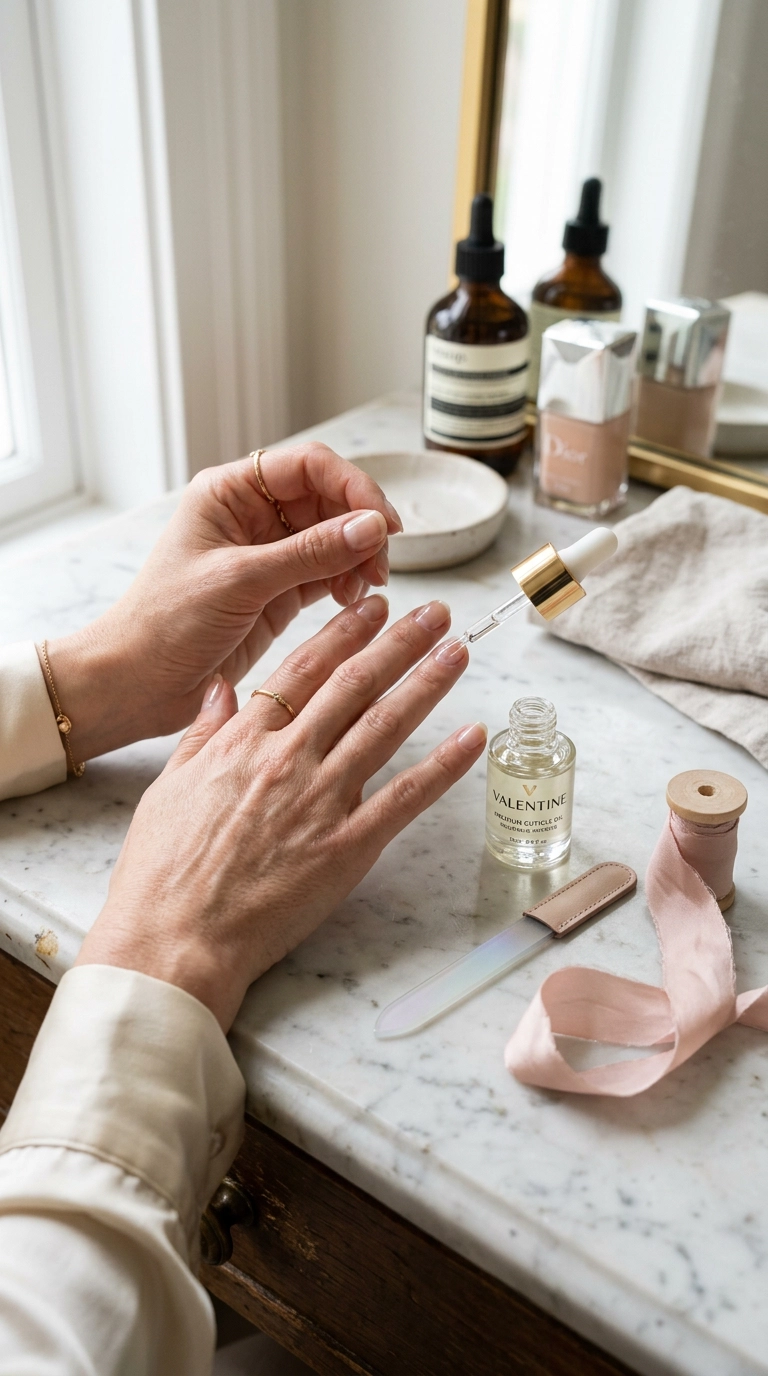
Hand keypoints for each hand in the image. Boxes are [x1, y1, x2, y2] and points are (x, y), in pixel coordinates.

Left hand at [44, 444, 401, 760]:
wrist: (138, 682)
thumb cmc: (166, 623)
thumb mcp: (241, 581)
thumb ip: (310, 553)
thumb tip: (372, 527)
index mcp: (230, 492)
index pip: (309, 466)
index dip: (353, 486)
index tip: (384, 522)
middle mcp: (251, 514)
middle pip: (329, 499)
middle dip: (361, 527)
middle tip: (381, 563)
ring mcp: (267, 553)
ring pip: (334, 537)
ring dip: (358, 557)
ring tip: (366, 587)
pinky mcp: (278, 590)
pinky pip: (327, 572)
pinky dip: (347, 582)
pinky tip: (353, 599)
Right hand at [76, 596, 485, 1030]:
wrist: (174, 936)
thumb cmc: (162, 870)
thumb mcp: (170, 785)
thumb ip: (203, 732)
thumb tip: (221, 688)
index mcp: (244, 741)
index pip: (305, 669)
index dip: (345, 633)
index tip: (374, 605)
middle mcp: (288, 759)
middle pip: (354, 685)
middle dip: (399, 642)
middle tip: (435, 613)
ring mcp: (321, 800)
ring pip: (384, 726)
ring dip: (426, 684)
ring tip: (457, 651)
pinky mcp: (347, 847)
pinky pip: (405, 797)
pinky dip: (444, 765)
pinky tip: (473, 738)